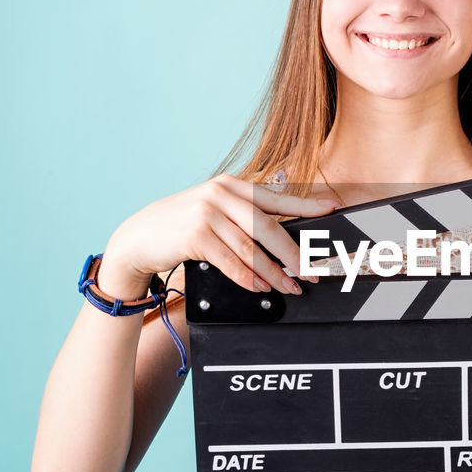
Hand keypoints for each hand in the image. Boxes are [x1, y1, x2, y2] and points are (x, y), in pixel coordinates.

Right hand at [97, 174, 336, 298]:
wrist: (140, 236)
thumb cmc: (182, 226)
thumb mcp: (214, 211)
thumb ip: (244, 217)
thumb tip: (283, 239)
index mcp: (232, 185)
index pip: (276, 197)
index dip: (306, 205)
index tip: (331, 209)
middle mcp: (221, 194)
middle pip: (268, 226)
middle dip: (294, 252)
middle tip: (312, 271)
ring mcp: (207, 213)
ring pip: (251, 247)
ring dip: (274, 271)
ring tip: (290, 286)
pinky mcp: (195, 235)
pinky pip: (231, 261)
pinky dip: (248, 276)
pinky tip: (261, 286)